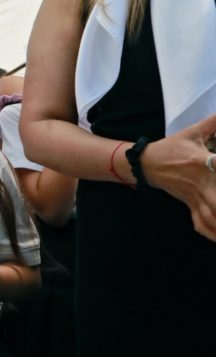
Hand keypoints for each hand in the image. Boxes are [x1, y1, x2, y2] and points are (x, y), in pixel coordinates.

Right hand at [141, 113, 215, 240]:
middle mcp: (199, 183)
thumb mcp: (193, 131)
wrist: (147, 163)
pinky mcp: (189, 205)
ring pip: (212, 217)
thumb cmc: (172, 147)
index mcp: (200, 162)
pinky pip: (201, 224)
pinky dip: (212, 233)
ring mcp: (193, 197)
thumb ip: (213, 123)